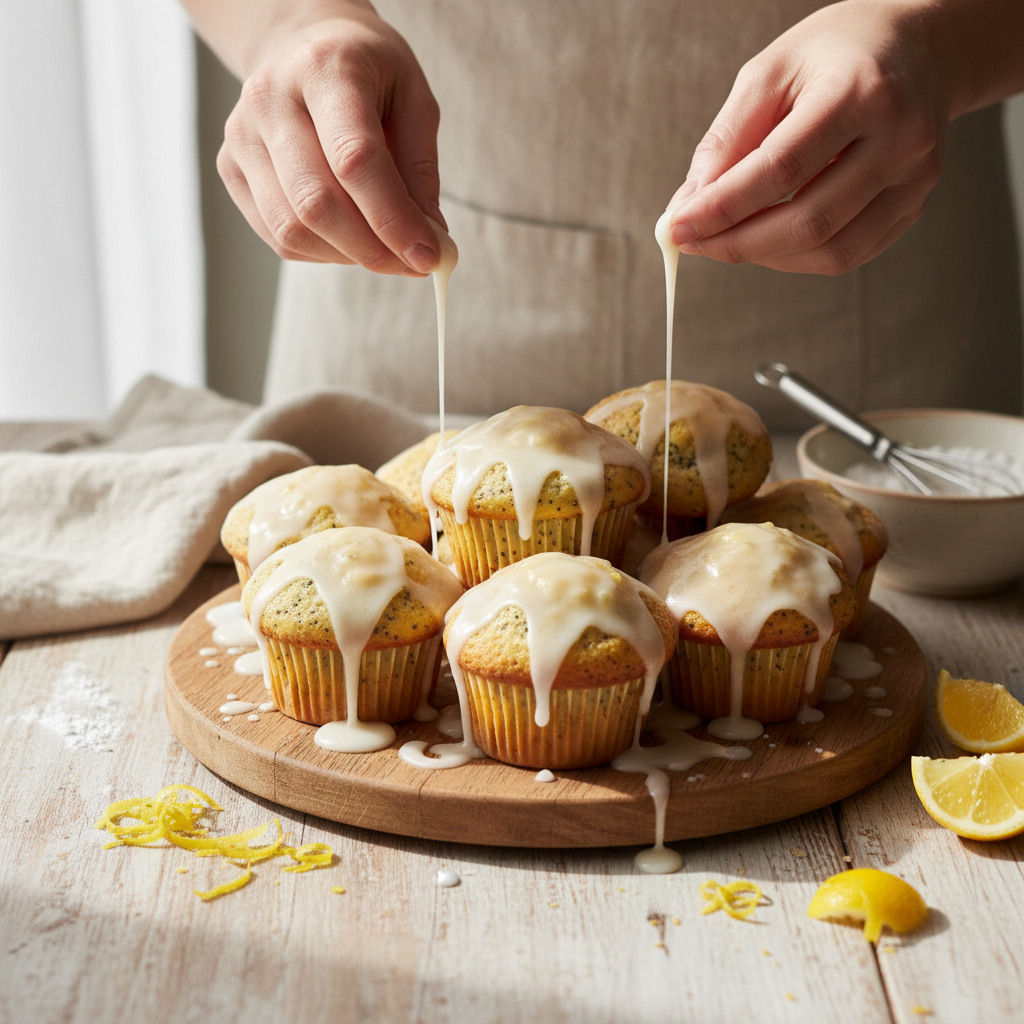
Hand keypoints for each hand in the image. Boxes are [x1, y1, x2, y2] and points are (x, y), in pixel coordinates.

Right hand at [215, 3, 442, 273]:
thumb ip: (420, 171)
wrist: (302, 46)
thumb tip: (428, 242)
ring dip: (348, 256)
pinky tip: (349, 239)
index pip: (354, 159)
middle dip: (372, 249)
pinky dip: (322, 253)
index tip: (428, 256)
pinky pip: (278, 236)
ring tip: (384, 250)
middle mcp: (271, 99)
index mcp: (324, 69)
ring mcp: (242, 136)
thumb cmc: (367, 76)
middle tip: (412, 264)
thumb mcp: (413, 100)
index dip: (393, 219)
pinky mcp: (230, 168)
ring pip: (292, 230)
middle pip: (316, 203)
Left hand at [664, 1, 951, 274]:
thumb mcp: (771, 72)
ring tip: (728, 238)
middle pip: (808, 221)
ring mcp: (915, 178)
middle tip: (695, 242)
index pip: (780, 170)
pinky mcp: (914, 205)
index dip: (722, 208)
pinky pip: (848, 254)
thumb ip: (728, 139)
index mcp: (861, 92)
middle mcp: (900, 139)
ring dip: (765, 256)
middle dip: (738, 243)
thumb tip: (690, 205)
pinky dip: (797, 257)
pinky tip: (769, 238)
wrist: (919, 49)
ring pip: (829, 251)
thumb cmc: (837, 55)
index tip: (678, 226)